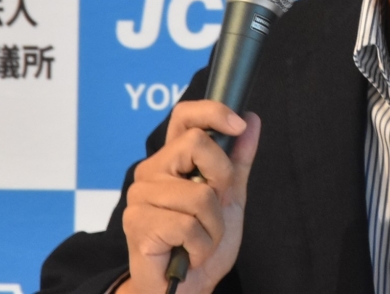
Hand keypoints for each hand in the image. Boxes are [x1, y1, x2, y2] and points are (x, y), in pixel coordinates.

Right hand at [117, 100, 261, 293]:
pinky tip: (190, 253)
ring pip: (199, 193)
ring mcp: (140, 197)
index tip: (238, 125)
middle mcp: (150, 171)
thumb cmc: (201, 243)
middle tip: (214, 209)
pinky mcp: (138, 224)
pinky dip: (201, 244)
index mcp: (170, 159)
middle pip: (196, 144)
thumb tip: (251, 120)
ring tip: (200, 240)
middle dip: (221, 180)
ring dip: (213, 225)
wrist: (185, 288)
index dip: (213, 112)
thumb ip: (238, 160)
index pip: (185, 116)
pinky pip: (189, 224)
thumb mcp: (229, 197)